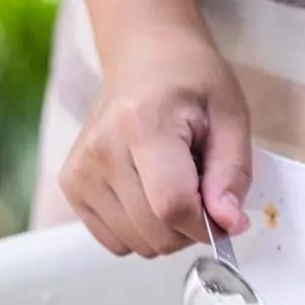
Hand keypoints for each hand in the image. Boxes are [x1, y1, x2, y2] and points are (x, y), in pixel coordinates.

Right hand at [60, 26, 251, 255]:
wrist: (145, 59)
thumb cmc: (191, 84)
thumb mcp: (231, 118)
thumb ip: (233, 173)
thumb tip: (228, 224)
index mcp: (143, 126)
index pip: (173, 205)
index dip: (207, 225)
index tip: (225, 214)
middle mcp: (101, 150)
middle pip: (155, 232)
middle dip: (190, 228)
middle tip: (201, 191)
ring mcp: (80, 171)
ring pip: (137, 244)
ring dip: (166, 231)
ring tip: (172, 184)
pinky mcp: (71, 186)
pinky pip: (116, 242)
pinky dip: (141, 231)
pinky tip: (148, 194)